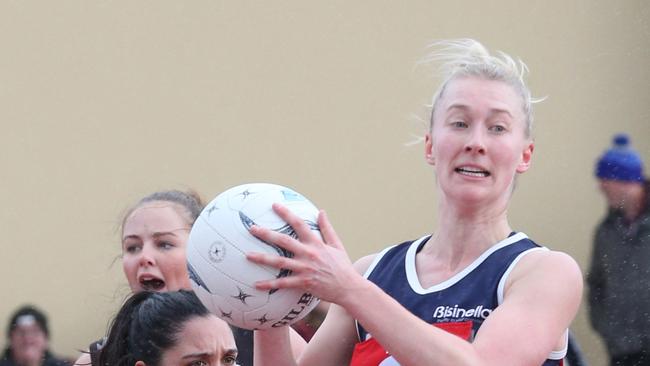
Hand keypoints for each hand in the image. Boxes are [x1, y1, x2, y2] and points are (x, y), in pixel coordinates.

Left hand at [246, 203, 361, 304]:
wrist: (348, 288)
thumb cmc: (343, 266)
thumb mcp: (337, 244)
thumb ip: (327, 228)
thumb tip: (321, 211)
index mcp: (315, 243)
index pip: (299, 224)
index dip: (286, 213)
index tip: (274, 205)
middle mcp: (308, 254)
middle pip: (284, 241)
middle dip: (267, 233)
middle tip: (252, 228)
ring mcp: (305, 269)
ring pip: (279, 262)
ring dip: (262, 258)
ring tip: (247, 255)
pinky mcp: (303, 283)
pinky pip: (283, 283)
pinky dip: (269, 284)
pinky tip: (256, 284)